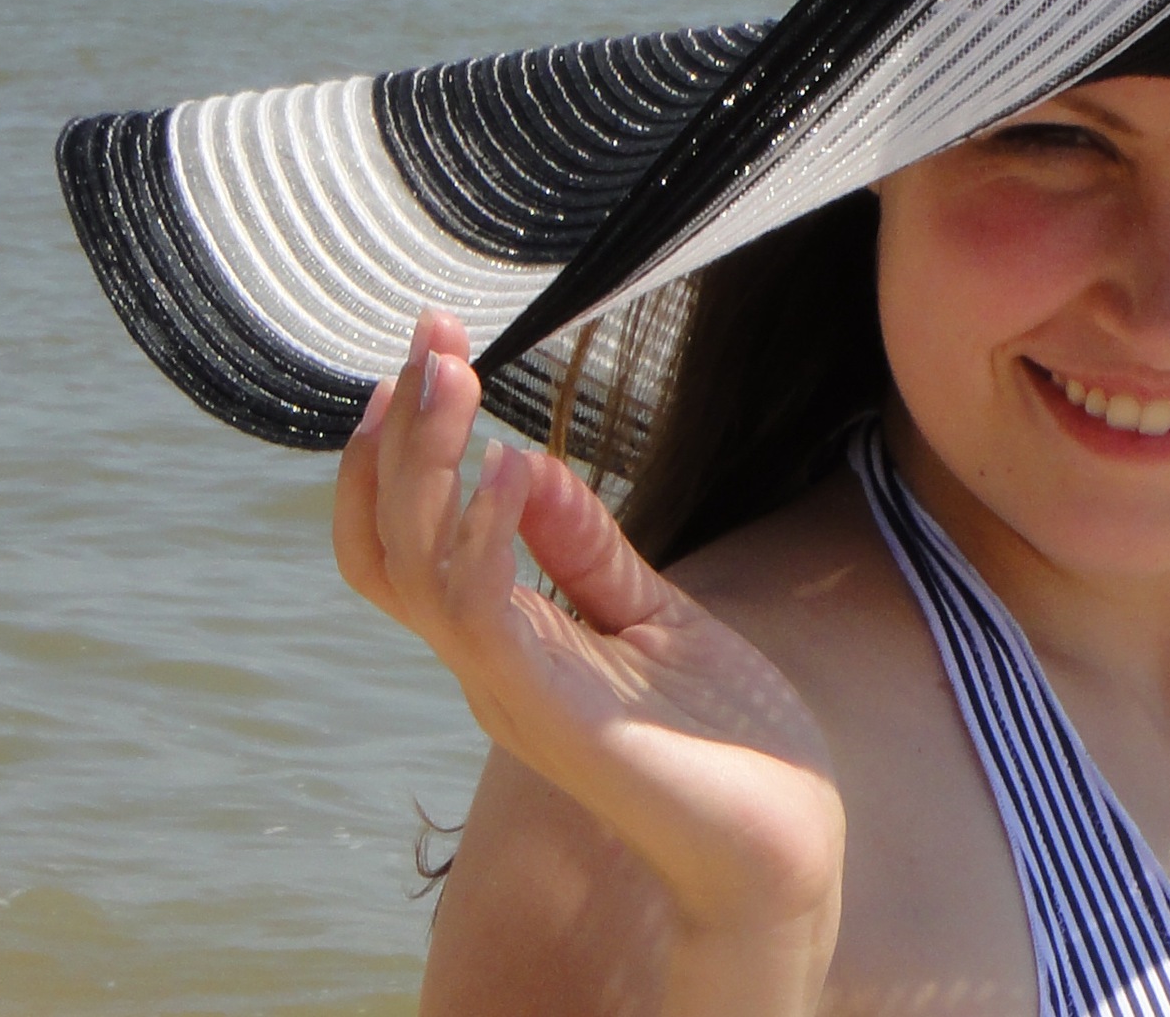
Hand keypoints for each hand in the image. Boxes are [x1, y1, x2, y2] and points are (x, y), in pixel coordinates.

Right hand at [334, 312, 842, 1012]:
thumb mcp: (653, 612)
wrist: (783, 835)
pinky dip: (483, 534)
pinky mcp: (550, 710)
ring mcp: (508, 689)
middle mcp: (484, 665)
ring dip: (425, 463)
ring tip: (453, 374)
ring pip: (413, 570)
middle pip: (387, 544)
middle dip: (399, 434)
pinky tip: (509, 465)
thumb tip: (523, 459)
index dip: (399, 454)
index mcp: (503, 641)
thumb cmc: (726, 734)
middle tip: (430, 333)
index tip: (431, 355)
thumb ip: (585, 548)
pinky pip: (480, 614)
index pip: (403, 543)